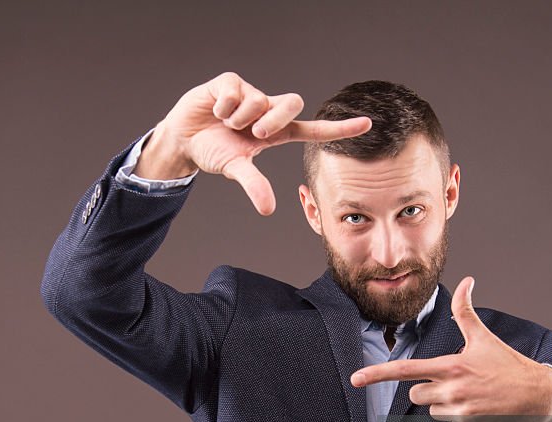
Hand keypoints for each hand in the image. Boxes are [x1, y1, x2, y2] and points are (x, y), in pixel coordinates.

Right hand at [137, 71, 371, 214]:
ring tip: (225, 123)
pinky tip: (215, 110)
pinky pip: (235, 92)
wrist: (183, 138)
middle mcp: (269, 110)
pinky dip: (223, 107)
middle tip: (254, 133)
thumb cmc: (215, 151)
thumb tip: (268, 209)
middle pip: (292, 103)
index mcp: (277, 131)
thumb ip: (253, 185)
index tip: (367, 124)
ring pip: (259, 100)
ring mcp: (251, 94)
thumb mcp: (235, 168)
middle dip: (272, 121)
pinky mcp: (231, 82)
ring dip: (239, 118)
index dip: (340, 128)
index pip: (314, 129)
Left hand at [349, 277, 551, 421]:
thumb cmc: (508, 364)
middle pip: (416, 394)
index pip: (405, 370)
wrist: (539, 395)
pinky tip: (480, 411)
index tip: (355, 380)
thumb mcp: (484, 337)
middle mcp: (452, 391)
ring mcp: (460, 414)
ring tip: (472, 395)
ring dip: (446, 405)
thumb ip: (465, 311)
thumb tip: (466, 280)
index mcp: (450, 366)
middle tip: (454, 381)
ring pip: (433, 412)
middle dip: (427, 389)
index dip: (377, 374)